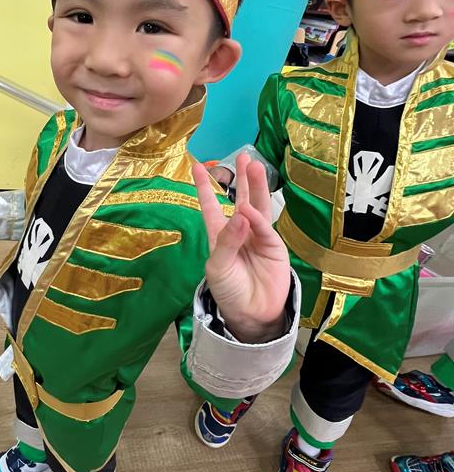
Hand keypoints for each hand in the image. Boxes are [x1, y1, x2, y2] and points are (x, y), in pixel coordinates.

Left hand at [193, 153, 290, 342]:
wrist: (251, 314)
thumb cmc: (229, 290)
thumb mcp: (218, 266)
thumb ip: (227, 241)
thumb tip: (240, 214)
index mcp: (220, 235)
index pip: (211, 207)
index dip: (204, 188)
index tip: (197, 166)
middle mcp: (240, 231)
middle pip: (240, 199)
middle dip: (241, 179)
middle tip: (242, 156)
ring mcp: (258, 237)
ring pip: (257, 207)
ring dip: (255, 187)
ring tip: (253, 166)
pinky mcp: (274, 246)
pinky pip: (264, 229)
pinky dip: (257, 219)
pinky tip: (249, 211)